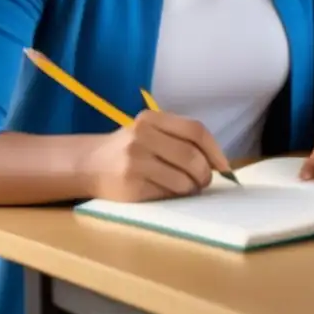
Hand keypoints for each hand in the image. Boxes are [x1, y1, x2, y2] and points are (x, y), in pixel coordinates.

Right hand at [81, 110, 230, 201]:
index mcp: (152, 118)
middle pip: (191, 156)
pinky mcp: (130, 185)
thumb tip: (219, 163)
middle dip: (205, 174)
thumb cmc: (130, 148)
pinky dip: (174, 195)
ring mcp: (134, 161)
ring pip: (182, 179)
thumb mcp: (151, 131)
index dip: (215, 151)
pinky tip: (168, 191)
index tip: (224, 167)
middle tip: (205, 181)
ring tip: (187, 187)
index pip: (195, 131)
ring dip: (191, 188)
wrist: (88, 164)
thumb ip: (180, 139)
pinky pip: (166, 193)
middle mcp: (142, 136)